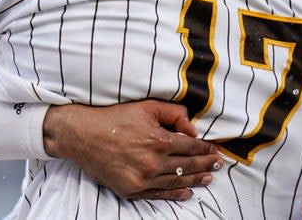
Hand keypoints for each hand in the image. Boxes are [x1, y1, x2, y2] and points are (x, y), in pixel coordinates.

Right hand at [42, 100, 223, 200]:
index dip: (205, 149)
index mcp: (159, 141)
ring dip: (195, 180)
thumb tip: (192, 128)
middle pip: (187, 166)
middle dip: (206, 164)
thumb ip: (173, 113)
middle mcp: (153, 163)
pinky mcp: (131, 190)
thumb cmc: (114, 118)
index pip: (191, 147)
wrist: (82, 135)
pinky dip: (175, 194)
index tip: (214, 150)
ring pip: (177, 182)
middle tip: (219, 165)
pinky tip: (187, 193)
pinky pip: (159, 194)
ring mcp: (142, 179)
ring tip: (209, 178)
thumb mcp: (146, 106)